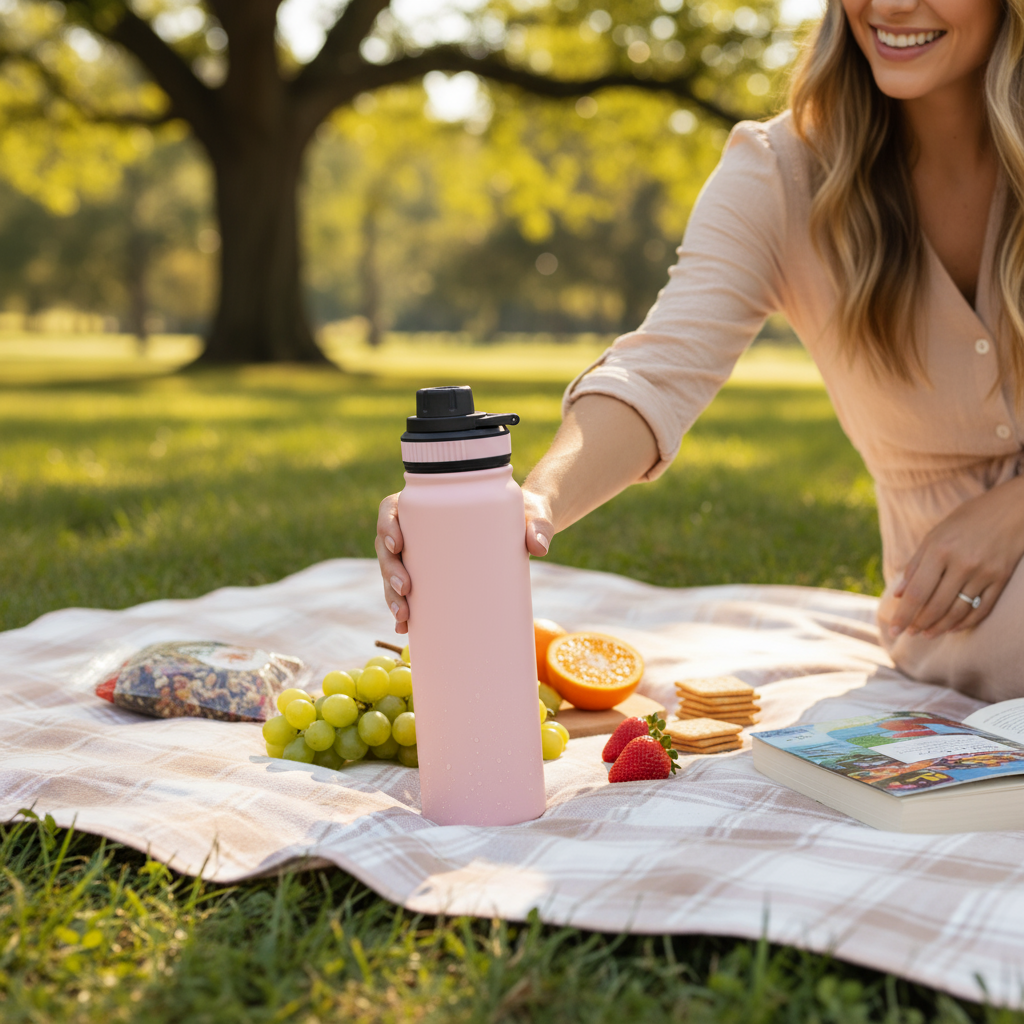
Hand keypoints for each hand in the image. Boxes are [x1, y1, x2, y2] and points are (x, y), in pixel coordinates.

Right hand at [375, 488, 555, 634]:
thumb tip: (537, 547)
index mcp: (430, 502)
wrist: (531, 524)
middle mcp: (420, 526)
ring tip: (404, 617)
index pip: (393, 508)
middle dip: (390, 570)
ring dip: (391, 595)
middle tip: (406, 589)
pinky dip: (405, 609)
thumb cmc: (524, 512)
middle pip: (388, 546)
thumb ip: (537, 525)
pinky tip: (405, 628)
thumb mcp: (531, 514)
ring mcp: (424, 552)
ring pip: (393, 571)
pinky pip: (409, 590)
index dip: (386, 525)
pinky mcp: (434, 574)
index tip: (396, 543)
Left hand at [886, 476, 1023, 639]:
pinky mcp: (1000, 579)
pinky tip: (954, 628)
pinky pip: (982, 609)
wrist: (1011, 509)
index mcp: (939, 550)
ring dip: (940, 627)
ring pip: (958, 611)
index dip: (904, 615)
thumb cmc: (966, 520)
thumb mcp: (934, 535)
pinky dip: (966, 622)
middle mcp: (961, 563)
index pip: (917, 593)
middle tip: (910, 633)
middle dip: (919, 624)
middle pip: (936, 606)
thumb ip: (915, 565)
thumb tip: (899, 594)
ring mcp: (983, 573)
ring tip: (927, 634)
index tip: (894, 629)